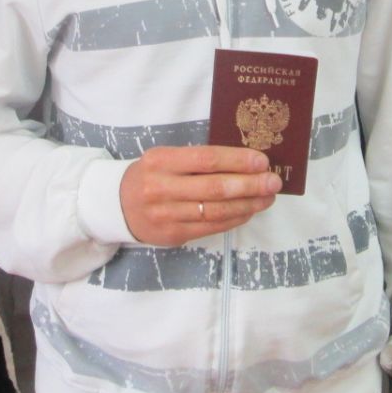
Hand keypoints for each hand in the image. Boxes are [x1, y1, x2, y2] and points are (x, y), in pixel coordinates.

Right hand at [119, 145, 280, 246]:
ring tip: (267, 197)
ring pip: (216, 210)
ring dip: (247, 204)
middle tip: (273, 182)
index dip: (237, 160)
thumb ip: (198, 160)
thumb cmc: (152, 175)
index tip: (262, 161)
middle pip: (214, 187)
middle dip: (250, 184)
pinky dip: (234, 218)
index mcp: (161, 160)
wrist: (118, 204)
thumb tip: (244, 163)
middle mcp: (161, 187)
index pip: (206, 159)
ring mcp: (166, 214)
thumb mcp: (166, 158)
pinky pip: (210, 227)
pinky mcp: (173, 234)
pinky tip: (249, 211)